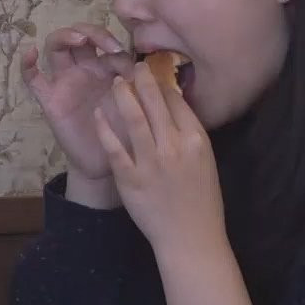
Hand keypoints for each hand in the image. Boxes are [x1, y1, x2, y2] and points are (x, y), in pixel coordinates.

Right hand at [21, 23, 135, 185]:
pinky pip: (32, 79)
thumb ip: (137, 84)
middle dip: (93, 32)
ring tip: (79, 40)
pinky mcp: (50, 99)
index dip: (119, 50)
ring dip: (66, 36)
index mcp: (106, 67)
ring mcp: (64, 82)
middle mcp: (83, 69)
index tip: (132, 68)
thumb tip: (139, 66)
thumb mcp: (136, 104)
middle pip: (79, 35)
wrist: (106, 162)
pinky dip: (27, 64)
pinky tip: (30, 52)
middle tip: (108, 45)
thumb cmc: (123, 131)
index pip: (108, 46)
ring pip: (55, 46)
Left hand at [92, 62, 227, 256]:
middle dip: (142, 80)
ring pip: (134, 118)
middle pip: (155, 103)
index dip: (163, 83)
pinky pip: (114, 147)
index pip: (177, 102)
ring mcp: (151, 162)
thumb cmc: (202, 201)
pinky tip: (99, 114)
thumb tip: (175, 107)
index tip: (153, 73)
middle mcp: (174, 147)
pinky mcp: (131, 179)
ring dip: (123, 96)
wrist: (191, 238)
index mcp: (196, 140)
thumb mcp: (205, 161)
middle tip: (133, 66)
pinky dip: (105, 128)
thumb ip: (190, 135)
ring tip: (115, 82)